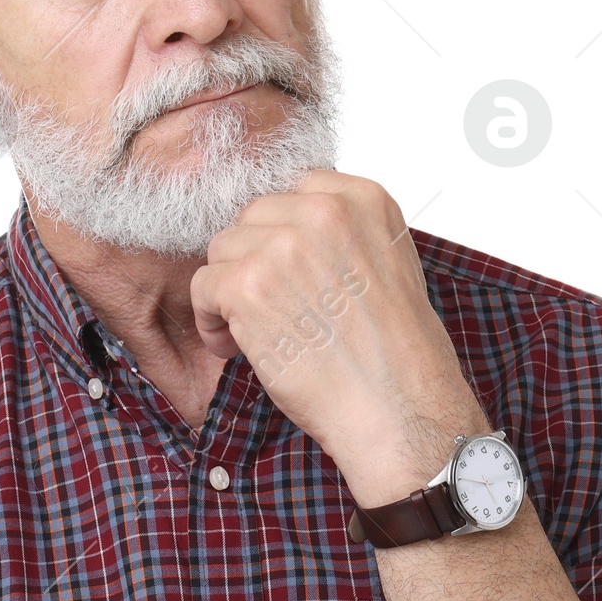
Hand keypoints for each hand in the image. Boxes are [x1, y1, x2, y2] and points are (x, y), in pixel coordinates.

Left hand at [188, 171, 483, 503]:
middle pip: (254, 217)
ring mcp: (283, 245)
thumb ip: (344, 238)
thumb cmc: (398, 356)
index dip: (284, 235)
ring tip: (253, 333)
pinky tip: (236, 347)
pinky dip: (211, 320)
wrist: (397, 409)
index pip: (295, 191)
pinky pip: (203, 286)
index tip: (289, 272)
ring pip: (223, 250)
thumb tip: (292, 233)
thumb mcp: (389, 267)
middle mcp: (324, 212)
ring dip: (229, 291)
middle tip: (271, 308)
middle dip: (254, 262)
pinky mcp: (248, 284)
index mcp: (364, 201)